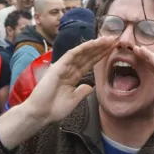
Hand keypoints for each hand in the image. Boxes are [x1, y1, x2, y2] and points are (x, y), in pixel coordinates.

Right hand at [0, 36, 117, 148]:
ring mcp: (63, 67)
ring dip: (94, 45)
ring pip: (81, 53)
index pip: (89, 63)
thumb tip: (90, 87)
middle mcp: (68, 70)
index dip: (100, 56)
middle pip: (87, 56)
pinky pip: (72, 54)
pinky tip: (93, 43)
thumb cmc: (54, 109)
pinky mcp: (58, 67)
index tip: (111, 49)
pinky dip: (83, 48)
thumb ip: (82, 92)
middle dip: (100, 48)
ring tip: (107, 39)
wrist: (40, 113)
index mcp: (72, 77)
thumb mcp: (73, 100)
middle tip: (113, 39)